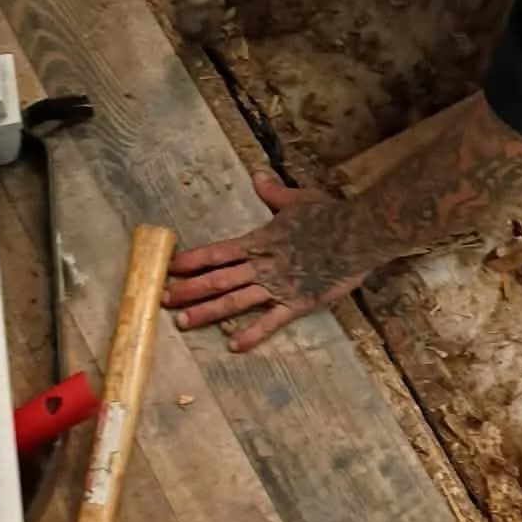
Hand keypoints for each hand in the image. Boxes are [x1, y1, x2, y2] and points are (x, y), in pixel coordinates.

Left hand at [163, 172, 366, 351]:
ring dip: (208, 311)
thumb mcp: (298, 199)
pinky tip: (233, 345)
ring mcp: (279, 286)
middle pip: (218, 279)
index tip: (169, 268)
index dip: (191, 261)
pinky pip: (271, 321)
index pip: (217, 252)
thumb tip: (257, 176)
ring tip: (183, 322)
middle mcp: (263, 265)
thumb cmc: (330, 214)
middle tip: (162, 299)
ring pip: (236, 301)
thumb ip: (274, 193)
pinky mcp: (298, 303)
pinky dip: (252, 333)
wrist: (359, 234)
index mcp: (260, 240)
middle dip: (188, 289)